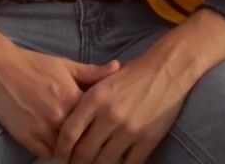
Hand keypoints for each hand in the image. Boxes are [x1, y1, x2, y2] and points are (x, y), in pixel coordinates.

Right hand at [0, 12, 119, 157]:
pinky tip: (54, 145)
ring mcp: (42, 128)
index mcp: (74, 98)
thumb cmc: (32, 63)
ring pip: (65, 151)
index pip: (97, 123)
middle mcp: (60, 116)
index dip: (101, 129)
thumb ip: (92, 72)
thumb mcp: (65, 65)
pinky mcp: (26, 136)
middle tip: (92, 147)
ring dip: (70, 150)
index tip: (104, 132)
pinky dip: (50, 151)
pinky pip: (45, 153)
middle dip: (88, 144)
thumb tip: (118, 68)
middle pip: (83, 141)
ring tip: (74, 148)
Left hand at [54, 49, 187, 163]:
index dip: (61, 148)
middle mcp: (109, 116)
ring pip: (105, 161)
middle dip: (76, 162)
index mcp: (94, 99)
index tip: (59, 155)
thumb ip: (85, 103)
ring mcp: (129, 129)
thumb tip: (68, 126)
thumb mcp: (101, 83)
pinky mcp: (148, 139)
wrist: (165, 70)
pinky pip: (130, 163)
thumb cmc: (131, 75)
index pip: (69, 132)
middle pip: (84, 151)